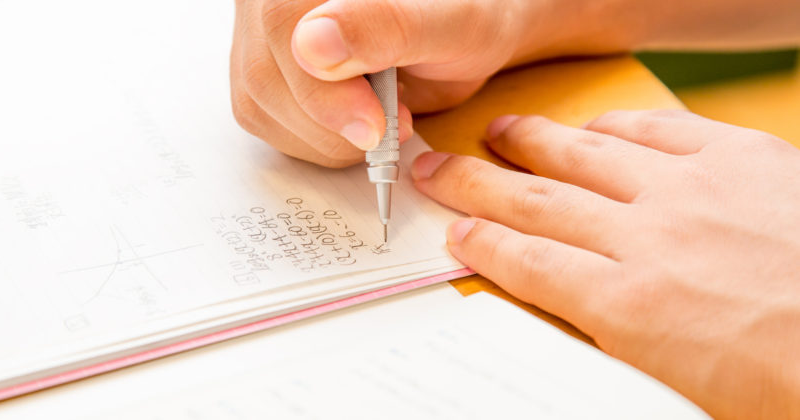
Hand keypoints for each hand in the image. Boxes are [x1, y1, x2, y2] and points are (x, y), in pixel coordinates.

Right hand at [230, 0, 637, 166]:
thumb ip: (385, 27)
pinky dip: (320, 140)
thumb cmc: (465, 15)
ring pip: (261, 106)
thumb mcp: (449, 19)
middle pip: (265, 75)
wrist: (464, 32)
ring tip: (384, 111)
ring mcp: (262, 34)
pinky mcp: (266, 71)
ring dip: (329, 136)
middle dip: (335, 119)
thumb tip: (313, 47)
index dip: (321, 89)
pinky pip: (270, 123)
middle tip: (396, 116)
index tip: (373, 126)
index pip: (281, 25)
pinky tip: (360, 118)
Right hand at [411, 110, 799, 418]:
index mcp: (631, 310)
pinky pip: (661, 130)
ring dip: (535, 143)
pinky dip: (620, 123)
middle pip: (537, 203)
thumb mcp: (683, 394)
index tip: (453, 230)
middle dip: (475, 184)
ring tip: (500, 130)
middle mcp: (648, 240)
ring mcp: (693, 192)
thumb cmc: (790, 387)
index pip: (529, 266)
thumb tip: (580, 326)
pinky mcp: (742, 159)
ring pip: (588, 154)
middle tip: (435, 165)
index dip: (481, 245)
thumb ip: (619, 348)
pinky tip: (598, 123)